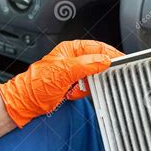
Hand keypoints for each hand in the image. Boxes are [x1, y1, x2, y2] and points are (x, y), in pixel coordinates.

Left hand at [0, 40, 122, 127]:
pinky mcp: (76, 85)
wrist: (28, 102)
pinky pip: (89, 88)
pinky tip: (73, 93)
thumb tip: (104, 61)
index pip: (98, 47)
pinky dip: (84, 93)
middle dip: (98, 73)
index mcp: (72, 49)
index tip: (122, 60)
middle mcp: (75, 59)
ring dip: (89, 85)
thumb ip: (86, 65)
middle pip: (98, 62)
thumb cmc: (38, 84)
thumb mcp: (64, 71)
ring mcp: (76, 73)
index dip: (111, 54)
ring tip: (77, 88)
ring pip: (95, 77)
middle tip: (100, 79)